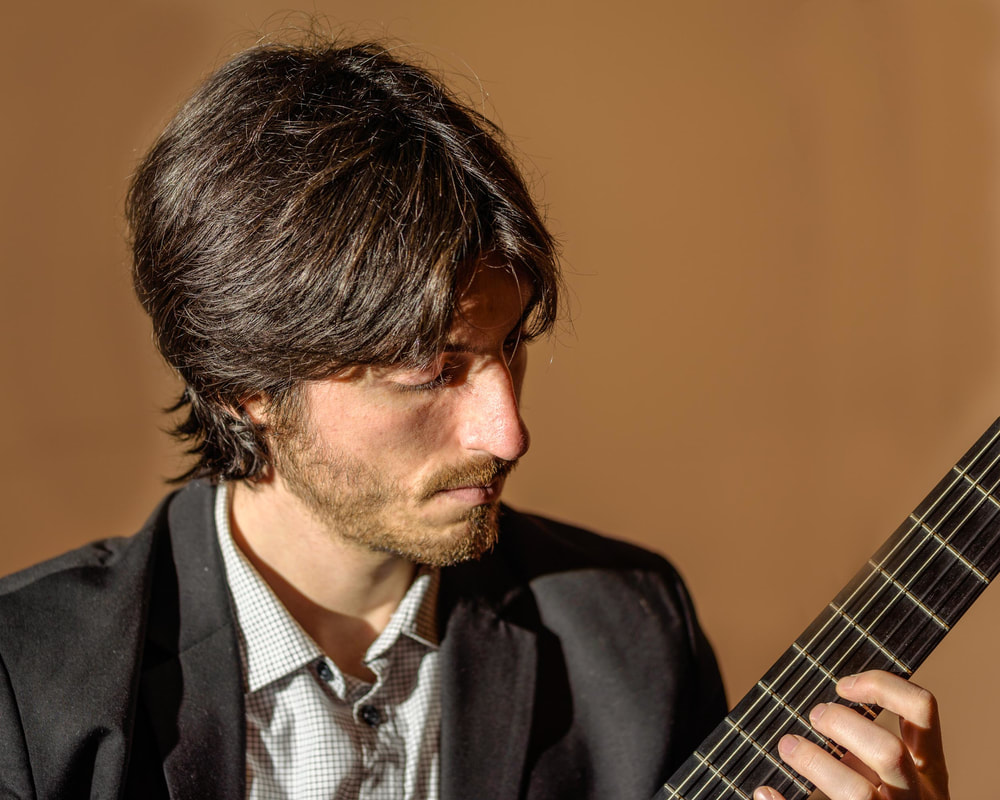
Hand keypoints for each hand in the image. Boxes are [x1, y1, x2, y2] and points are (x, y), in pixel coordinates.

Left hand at [753, 670, 948, 799]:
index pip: (922, 710)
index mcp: (929, 772)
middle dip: (844, 725)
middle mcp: (918, 798)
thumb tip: (821, 713)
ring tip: (788, 746)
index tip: (842, 686)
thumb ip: (868, 749)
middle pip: (889, 752)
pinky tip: (766, 792)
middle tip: (815, 716)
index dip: (883, 686)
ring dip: (814, 761)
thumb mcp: (895, 779)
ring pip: (858, 792)